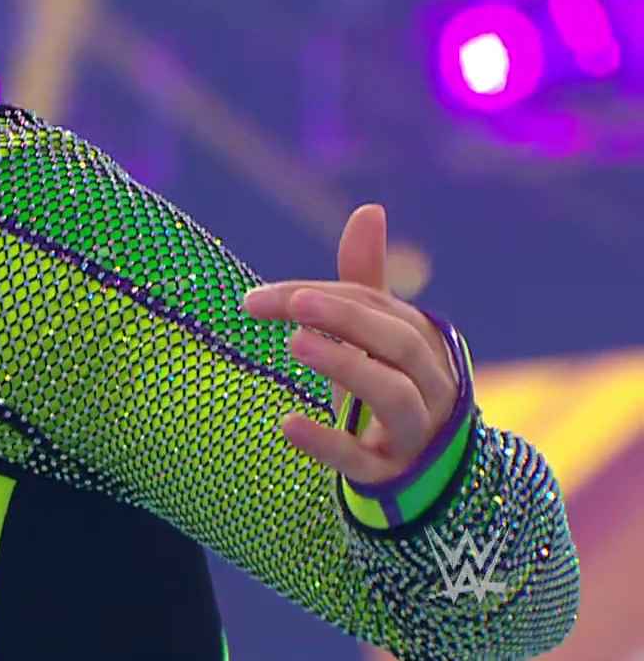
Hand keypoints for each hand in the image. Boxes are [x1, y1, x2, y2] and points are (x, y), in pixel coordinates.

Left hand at [241, 204, 458, 485]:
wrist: (419, 477)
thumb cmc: (388, 389)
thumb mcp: (374, 339)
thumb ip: (366, 280)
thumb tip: (369, 209)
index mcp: (424, 346)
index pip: (377, 309)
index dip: (321, 296)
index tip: (257, 298)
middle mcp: (430, 387)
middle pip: (400, 344)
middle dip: (347, 319)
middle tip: (293, 305)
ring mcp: (415, 435)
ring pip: (395, 397)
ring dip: (346, 367)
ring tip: (293, 344)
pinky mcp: (391, 478)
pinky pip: (364, 461)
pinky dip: (328, 444)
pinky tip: (286, 424)